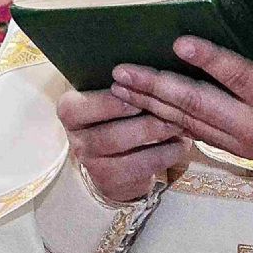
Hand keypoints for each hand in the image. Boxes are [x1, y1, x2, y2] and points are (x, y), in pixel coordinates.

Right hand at [56, 89, 192, 204]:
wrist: (115, 159)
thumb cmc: (117, 114)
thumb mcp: (111, 96)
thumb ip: (124, 83)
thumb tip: (151, 70)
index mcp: (70, 109)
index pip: (82, 106)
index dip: (111, 101)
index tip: (140, 91)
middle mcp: (76, 138)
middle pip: (109, 131)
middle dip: (144, 119)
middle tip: (173, 108)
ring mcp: (92, 163)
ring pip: (127, 150)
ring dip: (157, 134)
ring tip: (180, 123)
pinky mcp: (111, 181)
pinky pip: (142, 167)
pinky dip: (166, 154)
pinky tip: (182, 143)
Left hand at [110, 15, 252, 180]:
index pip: (240, 79)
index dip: (210, 61)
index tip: (180, 42)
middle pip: (198, 107)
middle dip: (157, 87)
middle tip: (122, 71)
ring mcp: (243, 143)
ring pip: (189, 123)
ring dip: (152, 104)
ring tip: (118, 87)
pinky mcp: (237, 151)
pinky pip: (195, 134)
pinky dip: (165, 120)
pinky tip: (142, 107)